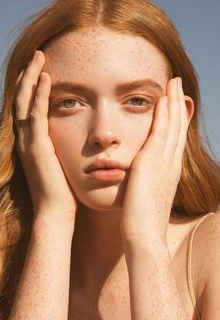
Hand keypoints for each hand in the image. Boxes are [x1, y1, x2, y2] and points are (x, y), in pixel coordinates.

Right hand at [14, 50, 77, 221]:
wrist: (55, 212)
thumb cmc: (61, 191)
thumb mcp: (58, 164)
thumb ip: (58, 148)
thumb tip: (70, 138)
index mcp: (30, 142)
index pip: (27, 107)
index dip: (31, 87)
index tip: (41, 69)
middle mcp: (25, 139)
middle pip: (22, 99)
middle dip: (28, 75)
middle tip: (38, 55)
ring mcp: (28, 143)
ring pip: (25, 102)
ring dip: (32, 78)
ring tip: (39, 57)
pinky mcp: (37, 147)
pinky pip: (37, 115)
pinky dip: (40, 95)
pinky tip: (46, 78)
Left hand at [120, 77, 192, 249]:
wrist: (144, 237)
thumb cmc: (142, 222)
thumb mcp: (146, 198)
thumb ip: (146, 184)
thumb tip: (141, 179)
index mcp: (168, 171)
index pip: (175, 139)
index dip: (176, 118)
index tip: (173, 102)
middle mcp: (171, 164)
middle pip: (178, 127)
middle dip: (178, 104)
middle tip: (177, 84)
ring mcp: (164, 163)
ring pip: (172, 125)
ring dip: (172, 102)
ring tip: (172, 82)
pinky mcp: (152, 163)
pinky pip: (161, 132)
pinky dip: (163, 114)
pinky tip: (161, 98)